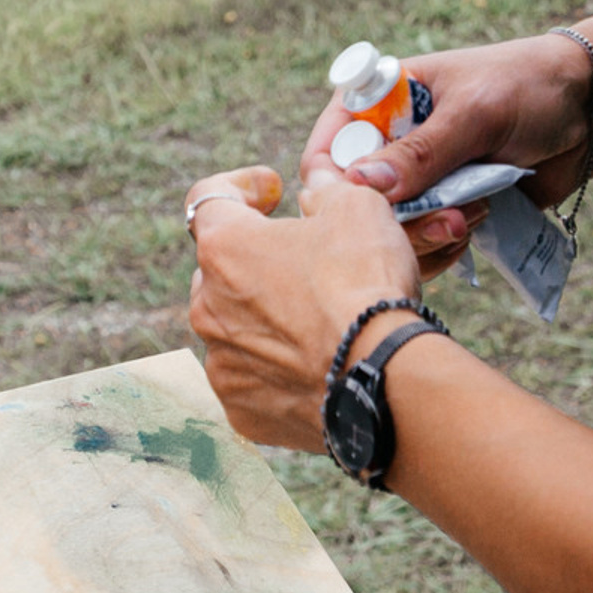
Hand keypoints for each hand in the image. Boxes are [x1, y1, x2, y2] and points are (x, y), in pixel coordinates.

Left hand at [186, 165, 431, 450]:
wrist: (385, 380)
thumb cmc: (365, 284)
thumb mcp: (357, 205)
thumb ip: (326, 187)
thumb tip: (317, 183)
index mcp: (224, 247)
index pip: (207, 198)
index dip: (240, 186)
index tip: (272, 192)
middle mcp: (207, 306)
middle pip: (220, 268)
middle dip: (255, 258)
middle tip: (305, 259)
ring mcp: (222, 363)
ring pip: (234, 327)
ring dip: (265, 315)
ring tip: (317, 317)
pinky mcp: (242, 410)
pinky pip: (253, 377)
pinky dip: (277, 366)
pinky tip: (316, 361)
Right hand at [301, 26, 592, 275]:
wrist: (589, 108)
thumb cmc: (527, 86)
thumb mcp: (474, 113)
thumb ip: (421, 152)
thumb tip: (360, 187)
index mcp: (384, 101)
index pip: (330, 147)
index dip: (331, 183)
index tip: (353, 213)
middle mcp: (394, 144)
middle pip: (358, 203)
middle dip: (395, 221)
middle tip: (445, 220)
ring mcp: (423, 181)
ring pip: (393, 232)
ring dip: (426, 236)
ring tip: (469, 220)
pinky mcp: (451, 208)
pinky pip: (428, 244)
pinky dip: (446, 247)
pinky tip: (477, 228)